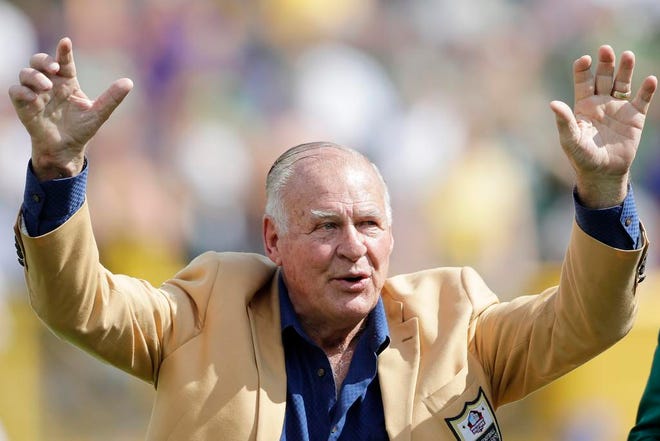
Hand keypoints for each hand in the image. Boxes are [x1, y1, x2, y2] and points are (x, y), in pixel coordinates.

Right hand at [7, 37, 132, 180]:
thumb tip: (129, 82)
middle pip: (39, 61)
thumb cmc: (81, 129)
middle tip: (54, 69)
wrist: (67, 148)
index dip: (64, 51)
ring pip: (26, 73)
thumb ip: (112, 98)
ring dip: (34, 76)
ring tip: (46, 86)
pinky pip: (16, 92)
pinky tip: (33, 97)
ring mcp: (36, 94)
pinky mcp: (25, 106)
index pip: (64, 61)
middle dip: (43, 60)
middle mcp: (50, 84)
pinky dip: (22, 91)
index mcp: (67, 82)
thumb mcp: (99, 113)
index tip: (66, 42)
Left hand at [550, 45, 656, 207]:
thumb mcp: (570, 139)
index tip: (584, 60)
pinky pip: (642, 100)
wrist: (602, 172)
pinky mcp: (635, 117)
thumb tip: (553, 103)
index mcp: (583, 105)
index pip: (583, 81)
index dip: (583, 69)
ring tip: (627, 55)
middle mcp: (601, 102)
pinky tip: (650, 80)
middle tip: (605, 50)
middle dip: (605, 63)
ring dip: (625, 69)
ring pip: (623, 83)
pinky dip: (647, 90)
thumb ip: (564, 121)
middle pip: (604, 77)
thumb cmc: (582, 157)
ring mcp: (619, 108)